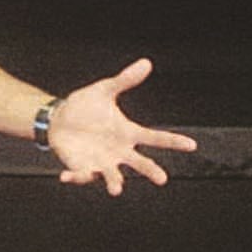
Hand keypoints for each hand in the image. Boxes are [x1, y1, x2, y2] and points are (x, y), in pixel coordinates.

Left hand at [48, 57, 196, 195]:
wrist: (60, 118)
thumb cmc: (86, 106)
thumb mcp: (104, 90)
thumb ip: (124, 80)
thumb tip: (146, 62)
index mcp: (128, 133)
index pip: (155, 137)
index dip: (173, 141)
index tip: (191, 145)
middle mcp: (119, 151)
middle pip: (140, 163)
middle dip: (150, 170)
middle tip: (162, 178)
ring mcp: (102, 162)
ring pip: (112, 176)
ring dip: (114, 182)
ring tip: (116, 189)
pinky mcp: (82, 167)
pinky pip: (80, 175)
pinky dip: (75, 177)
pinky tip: (65, 176)